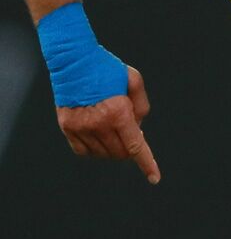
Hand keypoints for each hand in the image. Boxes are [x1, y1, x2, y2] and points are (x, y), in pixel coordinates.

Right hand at [56, 65, 159, 183]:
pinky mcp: (67, 128)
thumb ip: (141, 106)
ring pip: (103, 154)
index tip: (155, 178)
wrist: (73, 60)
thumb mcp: (133, 80)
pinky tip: (99, 133)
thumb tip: (137, 130)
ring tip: (112, 125)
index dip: (147, 164)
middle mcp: (98, 124)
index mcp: (117, 112)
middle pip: (120, 153)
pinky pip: (84, 151)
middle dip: (130, 147)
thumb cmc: (106, 68)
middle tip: (130, 129)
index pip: (135, 147)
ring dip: (113, 147)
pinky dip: (96, 148)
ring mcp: (80, 128)